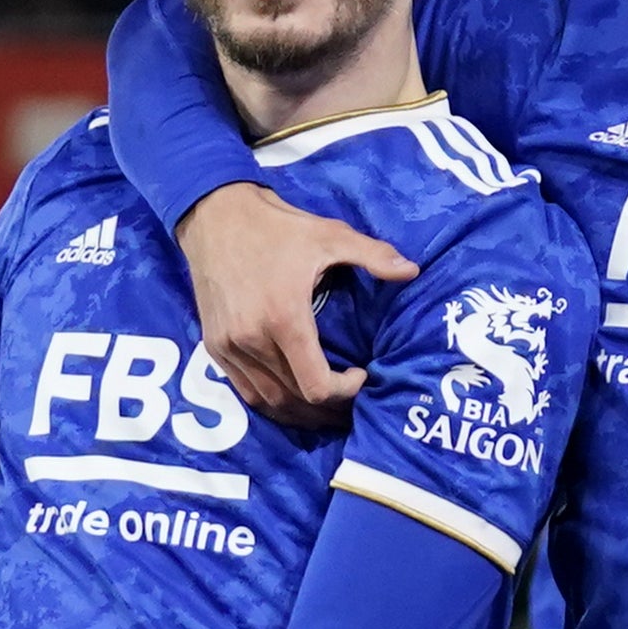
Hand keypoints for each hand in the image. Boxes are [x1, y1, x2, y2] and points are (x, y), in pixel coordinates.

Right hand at [182, 184, 419, 430]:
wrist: (214, 216)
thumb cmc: (275, 227)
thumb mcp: (329, 235)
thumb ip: (373, 256)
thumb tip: (412, 271)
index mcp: (284, 318)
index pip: (317, 386)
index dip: (345, 392)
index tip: (360, 374)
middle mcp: (253, 340)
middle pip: (295, 400)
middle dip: (328, 408)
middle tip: (352, 402)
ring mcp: (229, 347)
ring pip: (269, 401)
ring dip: (300, 412)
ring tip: (326, 409)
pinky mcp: (215, 347)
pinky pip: (245, 390)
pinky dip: (271, 401)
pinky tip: (292, 397)